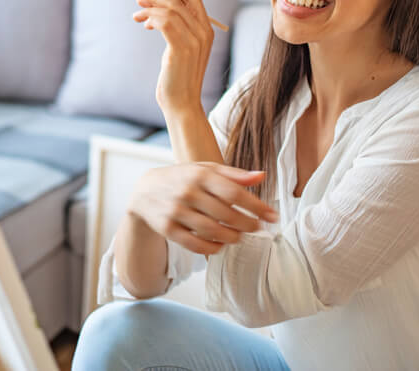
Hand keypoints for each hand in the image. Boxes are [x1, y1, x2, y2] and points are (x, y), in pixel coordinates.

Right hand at [129, 161, 278, 254]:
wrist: (145, 191)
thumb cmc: (182, 179)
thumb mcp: (205, 169)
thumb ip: (233, 174)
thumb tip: (261, 176)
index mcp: (200, 174)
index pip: (234, 192)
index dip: (256, 206)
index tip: (273, 216)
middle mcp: (188, 192)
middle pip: (226, 214)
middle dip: (247, 224)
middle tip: (257, 228)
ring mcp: (176, 211)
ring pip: (212, 231)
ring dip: (232, 237)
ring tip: (239, 236)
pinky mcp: (168, 229)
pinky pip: (195, 244)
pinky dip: (212, 248)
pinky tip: (220, 245)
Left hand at [133, 0, 214, 116]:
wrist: (182, 104)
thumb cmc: (178, 78)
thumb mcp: (182, 50)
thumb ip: (179, 31)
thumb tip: (159, 11)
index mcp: (207, 32)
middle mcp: (203, 33)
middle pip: (179, 2)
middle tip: (139, 1)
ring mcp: (194, 41)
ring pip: (169, 10)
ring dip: (149, 9)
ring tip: (137, 17)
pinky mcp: (180, 49)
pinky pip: (164, 22)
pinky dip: (151, 19)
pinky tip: (145, 26)